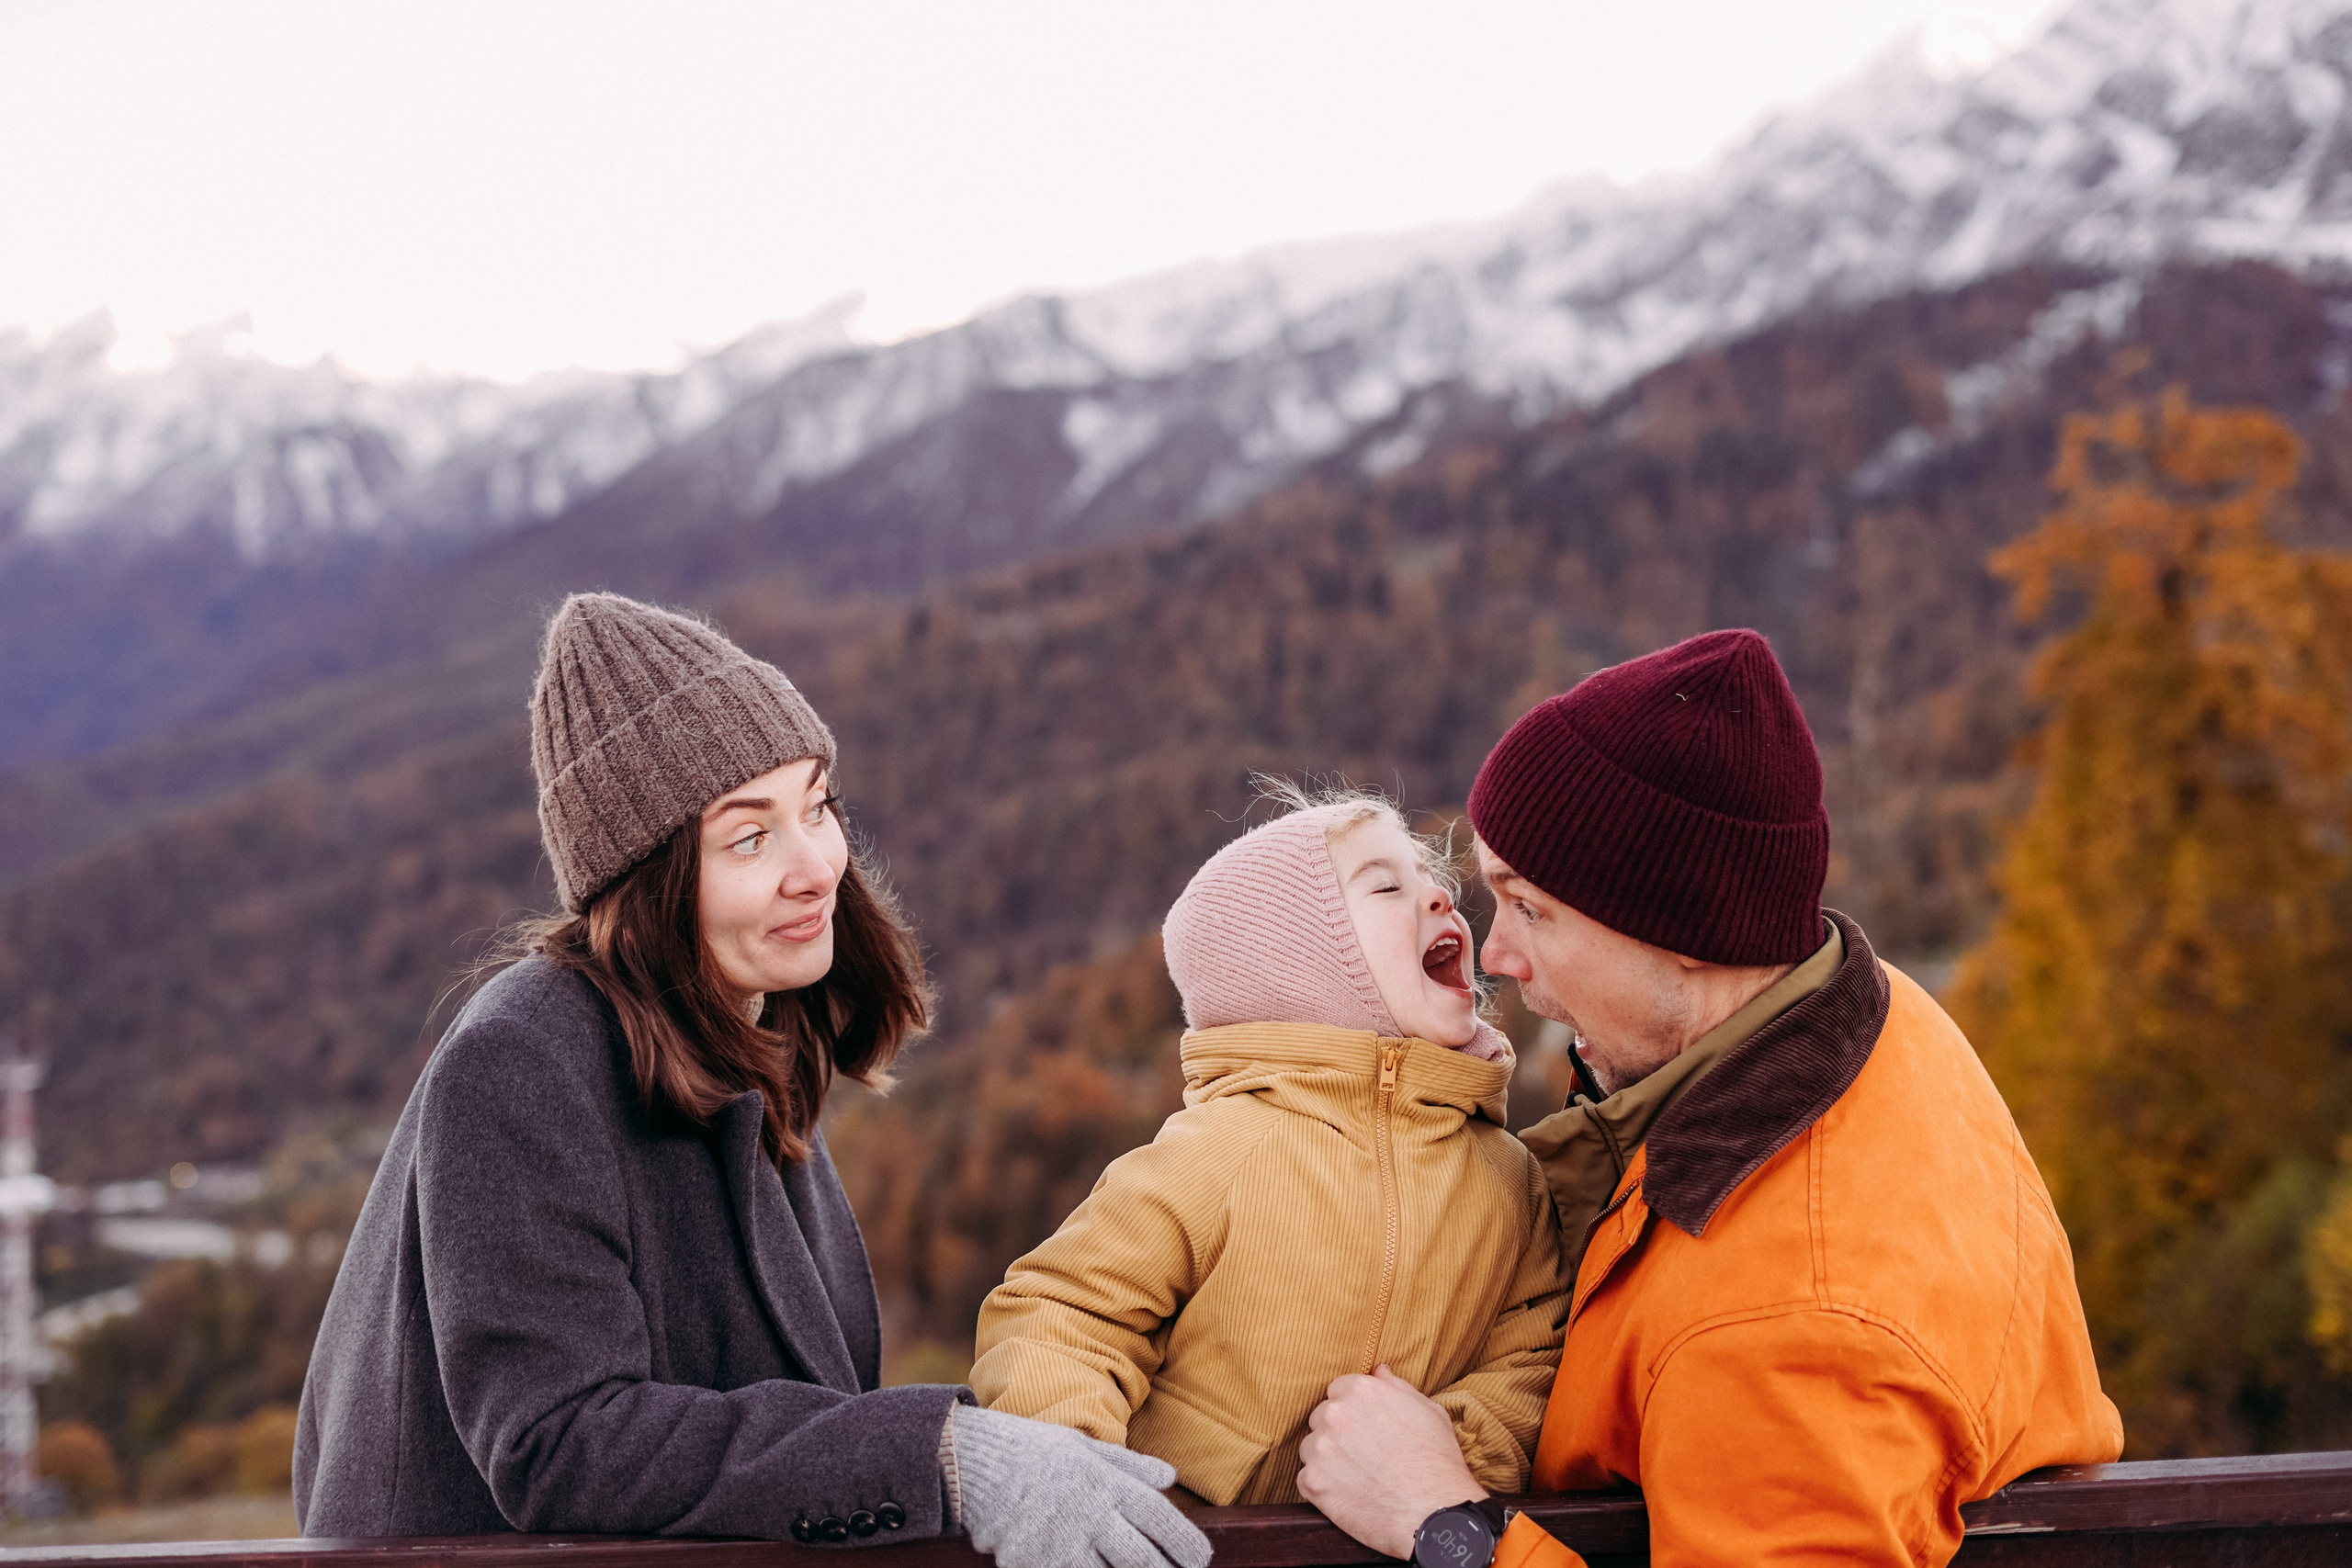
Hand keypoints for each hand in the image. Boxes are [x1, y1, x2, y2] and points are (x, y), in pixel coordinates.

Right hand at [948, 1404, 1210, 1567]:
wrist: (975, 1466)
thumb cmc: (1034, 1453)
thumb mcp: (1085, 1448)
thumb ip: (1130, 1465)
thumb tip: (1170, 1478)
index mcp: (1105, 1482)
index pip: (1157, 1517)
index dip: (1185, 1541)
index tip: (1202, 1558)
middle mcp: (1090, 1514)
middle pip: (1141, 1557)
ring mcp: (1063, 1542)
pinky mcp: (1038, 1563)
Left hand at [1298, 1367, 1483, 1558]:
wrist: (1434, 1514)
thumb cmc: (1437, 1462)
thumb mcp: (1428, 1411)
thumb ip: (1397, 1386)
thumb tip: (1379, 1370)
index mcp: (1361, 1390)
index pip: (1339, 1390)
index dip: (1354, 1410)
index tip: (1366, 1428)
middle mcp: (1335, 1414)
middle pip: (1322, 1418)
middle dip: (1338, 1433)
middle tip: (1364, 1455)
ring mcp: (1320, 1449)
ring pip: (1312, 1447)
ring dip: (1327, 1459)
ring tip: (1358, 1477)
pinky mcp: (1312, 1482)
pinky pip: (1306, 1479)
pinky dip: (1323, 1487)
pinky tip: (1349, 1495)